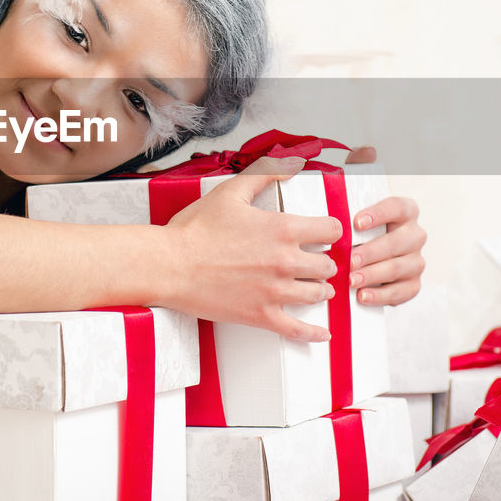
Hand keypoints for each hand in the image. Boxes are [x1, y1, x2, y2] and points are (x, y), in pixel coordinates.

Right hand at [164, 155, 342, 342]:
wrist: (170, 265)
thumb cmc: (195, 230)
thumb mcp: (231, 192)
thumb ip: (263, 175)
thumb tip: (288, 166)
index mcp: (283, 229)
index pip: (330, 230)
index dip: (330, 231)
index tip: (324, 234)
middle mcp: (286, 261)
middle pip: (327, 265)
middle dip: (324, 262)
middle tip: (315, 262)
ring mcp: (275, 291)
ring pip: (318, 294)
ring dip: (319, 289)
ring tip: (315, 287)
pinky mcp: (261, 315)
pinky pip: (297, 330)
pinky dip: (313, 333)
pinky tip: (322, 334)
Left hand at [345, 145, 425, 305]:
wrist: (359, 258)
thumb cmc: (355, 223)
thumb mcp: (354, 194)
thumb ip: (358, 169)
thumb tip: (366, 149)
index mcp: (404, 210)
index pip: (399, 207)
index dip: (380, 213)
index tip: (356, 221)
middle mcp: (414, 234)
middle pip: (399, 242)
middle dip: (374, 251)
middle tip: (350, 259)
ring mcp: (416, 260)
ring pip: (402, 268)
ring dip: (376, 275)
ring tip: (352, 280)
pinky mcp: (412, 284)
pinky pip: (404, 292)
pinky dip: (384, 296)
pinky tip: (364, 297)